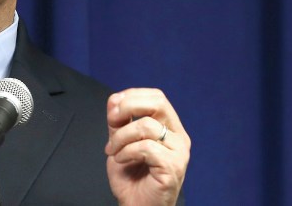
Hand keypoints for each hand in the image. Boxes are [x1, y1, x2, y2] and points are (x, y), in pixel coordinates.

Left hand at [105, 88, 189, 205]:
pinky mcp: (173, 167)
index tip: (113, 111)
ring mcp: (179, 152)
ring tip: (115, 151)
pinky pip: (147, 147)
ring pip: (147, 126)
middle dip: (129, 107)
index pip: (157, 97)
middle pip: (159, 103)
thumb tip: (115, 99)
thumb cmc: (131, 177)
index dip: (131, 96)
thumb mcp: (121, 142)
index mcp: (169, 128)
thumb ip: (119, 122)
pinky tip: (122, 160)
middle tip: (113, 122)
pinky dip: (127, 152)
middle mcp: (178, 137)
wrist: (136, 205)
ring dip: (122, 137)